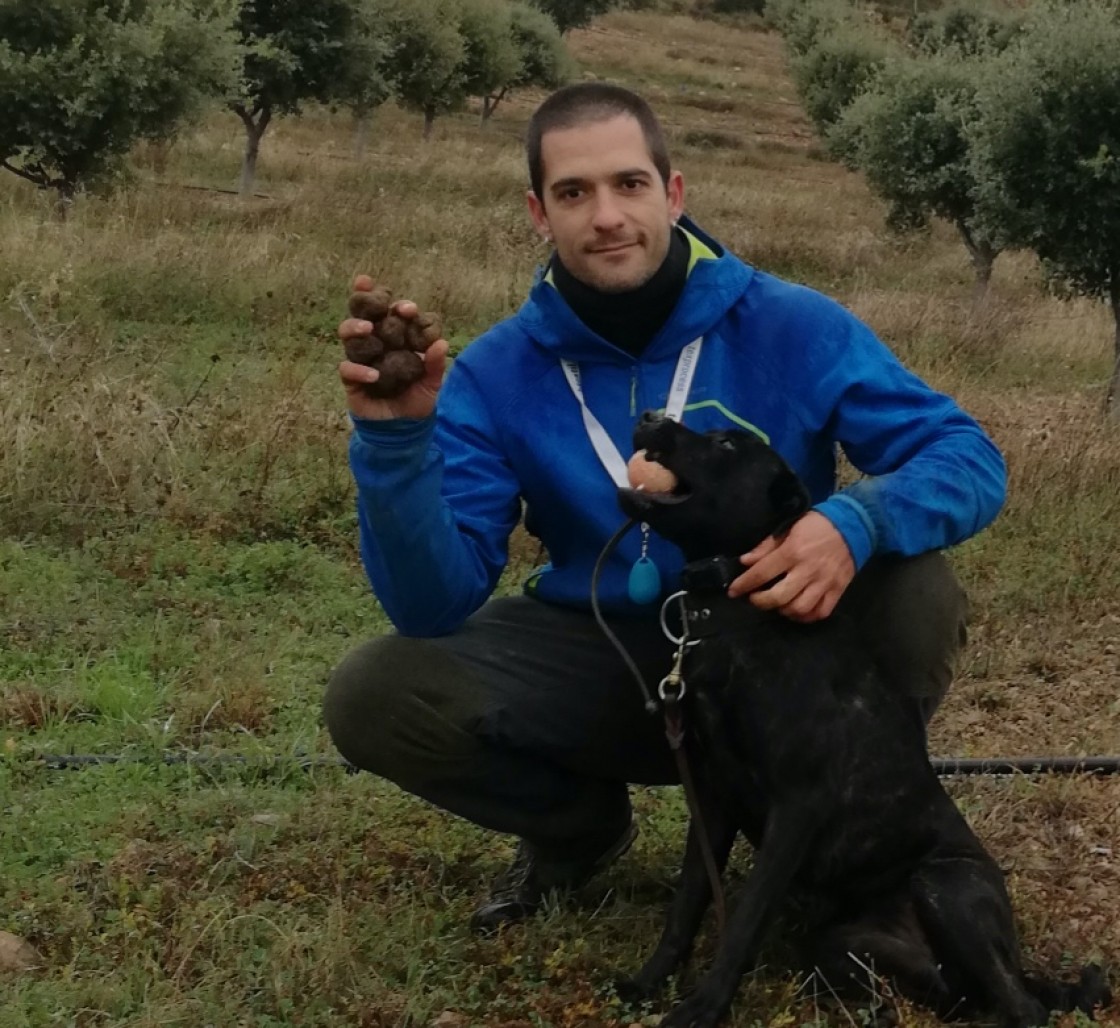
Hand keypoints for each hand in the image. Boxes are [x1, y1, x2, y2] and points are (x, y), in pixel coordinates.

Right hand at [337, 274, 448, 420]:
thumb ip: (435, 364)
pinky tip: (373, 376)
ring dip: (355, 327)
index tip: (409, 309)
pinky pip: (347, 368)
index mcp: (396, 338)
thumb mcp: (431, 383)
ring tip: (368, 329)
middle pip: (366, 313)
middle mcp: (376, 343)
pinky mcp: (351, 379)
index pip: (394, 315)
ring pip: (348, 334)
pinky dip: (358, 369)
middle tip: (376, 297)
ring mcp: (361, 358)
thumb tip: (441, 343)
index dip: (399, 307)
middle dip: (366, 299)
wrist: (402, 428)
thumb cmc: (416, 400)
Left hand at [728, 512, 854, 622]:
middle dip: (761, 601)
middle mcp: (808, 570)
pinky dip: (805, 617)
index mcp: (792, 551)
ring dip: (782, 610)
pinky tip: (796, 610)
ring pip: (799, 609)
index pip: (762, 573)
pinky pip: (820, 612)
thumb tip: (745, 561)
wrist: (853, 525)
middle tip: (755, 598)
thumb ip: (766, 546)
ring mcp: (824, 582)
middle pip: (779, 597)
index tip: (733, 591)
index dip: (744, 584)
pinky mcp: (838, 590)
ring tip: (776, 604)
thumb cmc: (816, 525)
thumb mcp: (788, 527)